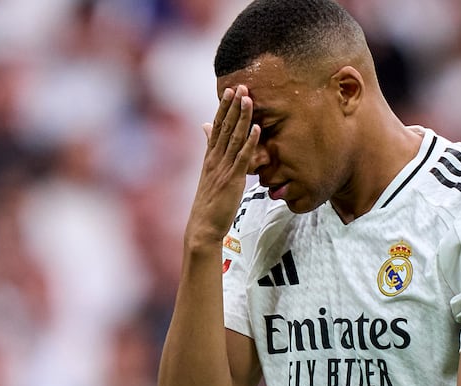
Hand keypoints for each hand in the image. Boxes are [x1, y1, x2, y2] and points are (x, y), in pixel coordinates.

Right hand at [187, 85, 261, 243]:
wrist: (203, 225)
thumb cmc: (208, 201)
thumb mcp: (208, 172)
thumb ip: (209, 148)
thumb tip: (205, 127)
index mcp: (209, 157)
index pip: (216, 126)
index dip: (224, 108)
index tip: (230, 90)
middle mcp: (215, 159)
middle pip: (224, 127)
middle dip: (233, 106)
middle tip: (240, 85)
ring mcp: (223, 168)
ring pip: (234, 138)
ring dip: (242, 118)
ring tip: (249, 99)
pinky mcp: (233, 179)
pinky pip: (243, 157)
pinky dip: (250, 142)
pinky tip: (257, 128)